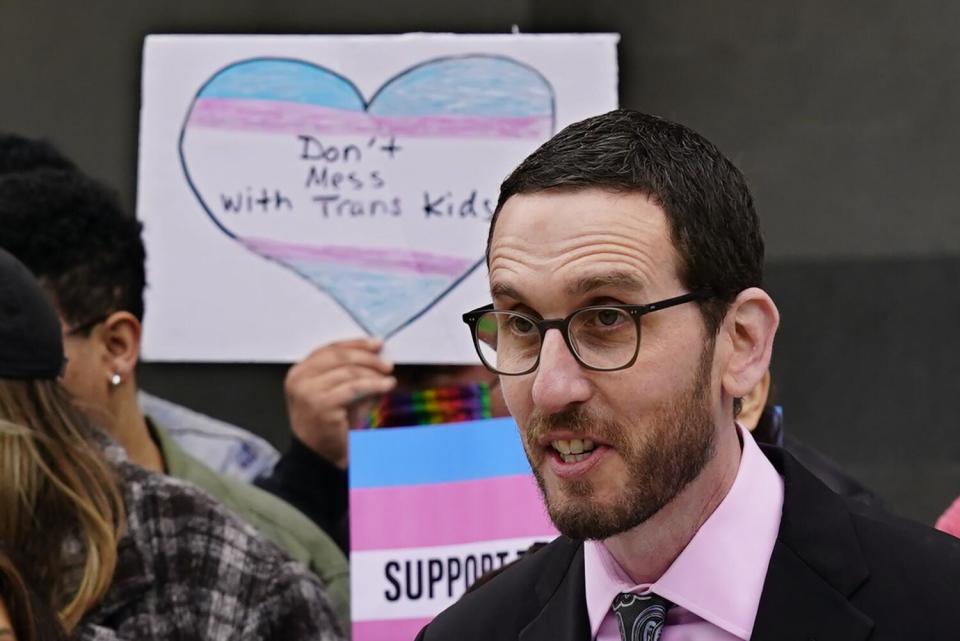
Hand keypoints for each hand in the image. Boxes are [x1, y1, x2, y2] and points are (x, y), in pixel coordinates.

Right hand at [284, 338, 396, 468]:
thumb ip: (351, 373)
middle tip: (386, 363)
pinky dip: (374, 385)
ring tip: (387, 378)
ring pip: (349, 371)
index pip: (330, 349)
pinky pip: (354, 387)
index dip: (356, 344)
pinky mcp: (321, 404)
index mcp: (299, 372)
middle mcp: (299, 379)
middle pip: (339, 356)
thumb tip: (377, 356)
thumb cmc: (330, 426)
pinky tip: (386, 386)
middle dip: (367, 357)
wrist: (319, 457)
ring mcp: (308, 391)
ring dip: (373, 373)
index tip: (376, 344)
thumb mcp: (338, 393)